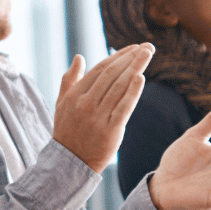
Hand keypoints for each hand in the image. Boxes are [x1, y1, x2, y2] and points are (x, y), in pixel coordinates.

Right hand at [50, 44, 153, 171]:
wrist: (70, 162)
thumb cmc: (67, 131)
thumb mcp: (61, 104)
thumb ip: (69, 80)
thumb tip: (79, 57)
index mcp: (74, 95)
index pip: (100, 69)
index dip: (118, 56)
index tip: (134, 48)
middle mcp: (85, 104)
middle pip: (112, 75)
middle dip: (131, 58)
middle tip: (147, 47)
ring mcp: (97, 117)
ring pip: (119, 87)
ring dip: (136, 68)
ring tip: (148, 55)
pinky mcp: (110, 130)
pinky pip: (123, 108)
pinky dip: (133, 92)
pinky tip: (141, 77)